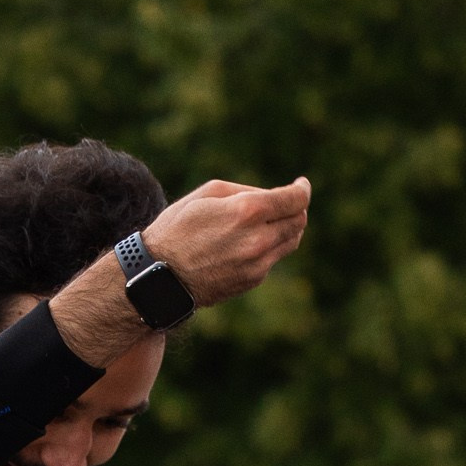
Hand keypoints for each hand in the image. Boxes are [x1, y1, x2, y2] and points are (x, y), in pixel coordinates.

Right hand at [144, 177, 311, 303]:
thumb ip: (246, 191)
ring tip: (271, 220)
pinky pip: (273, 258)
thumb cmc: (179, 227)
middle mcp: (259, 240)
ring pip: (291, 242)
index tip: (301, 185)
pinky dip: (269, 246)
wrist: (162, 275)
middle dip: (296, 208)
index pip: (295, 200)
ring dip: (287, 228)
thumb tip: (272, 198)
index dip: (302, 190)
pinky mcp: (253, 280)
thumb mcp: (208, 193)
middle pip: (298, 221)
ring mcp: (258, 264)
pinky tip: (248, 242)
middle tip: (287, 202)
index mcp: (248, 211)